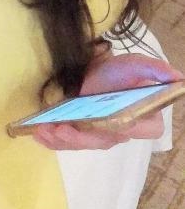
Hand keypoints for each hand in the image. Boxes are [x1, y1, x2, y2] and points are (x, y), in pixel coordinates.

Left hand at [32, 53, 184, 150]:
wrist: (92, 72)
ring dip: (62, 139)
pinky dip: (52, 140)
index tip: (114, 122)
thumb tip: (178, 78)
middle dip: (82, 136)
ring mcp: (98, 136)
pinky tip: (39, 133)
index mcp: (142, 118)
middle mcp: (121, 132)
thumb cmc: (117, 71)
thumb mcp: (136, 65)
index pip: (141, 128)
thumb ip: (155, 70)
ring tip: (45, 129)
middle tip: (63, 128)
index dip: (129, 127)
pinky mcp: (79, 136)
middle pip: (104, 140)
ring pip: (83, 144)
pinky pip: (67, 143)